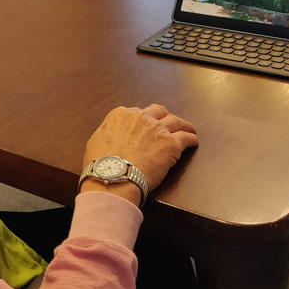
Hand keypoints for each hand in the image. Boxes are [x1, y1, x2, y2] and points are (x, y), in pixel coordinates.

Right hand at [82, 104, 197, 196]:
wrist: (113, 177)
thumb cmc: (101, 164)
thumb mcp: (95, 141)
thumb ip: (107, 132)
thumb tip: (111, 135)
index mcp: (121, 115)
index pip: (135, 112)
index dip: (141, 120)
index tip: (144, 126)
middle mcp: (141, 117)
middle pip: (158, 111)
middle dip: (163, 117)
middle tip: (166, 124)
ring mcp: (158, 129)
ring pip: (176, 121)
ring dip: (183, 125)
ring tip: (188, 129)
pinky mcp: (172, 144)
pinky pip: (187, 137)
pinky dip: (191, 138)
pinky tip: (193, 142)